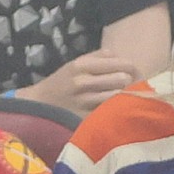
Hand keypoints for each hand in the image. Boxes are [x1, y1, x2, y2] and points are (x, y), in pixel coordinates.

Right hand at [17, 51, 145, 114]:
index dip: (131, 67)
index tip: (132, 71)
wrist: (41, 104)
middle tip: (132, 85)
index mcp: (81, 64)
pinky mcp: (87, 117)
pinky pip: (110, 111)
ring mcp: (85, 101)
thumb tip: (120, 56)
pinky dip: (116, 108)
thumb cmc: (62, 82)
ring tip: (125, 96)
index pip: (119, 63)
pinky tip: (117, 108)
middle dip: (130, 82)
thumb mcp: (75, 64)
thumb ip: (98, 57)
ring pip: (119, 96)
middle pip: (123, 79)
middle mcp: (83, 81)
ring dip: (125, 96)